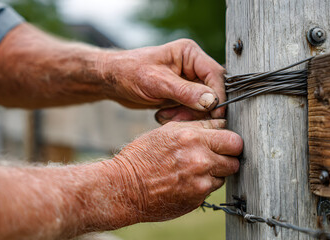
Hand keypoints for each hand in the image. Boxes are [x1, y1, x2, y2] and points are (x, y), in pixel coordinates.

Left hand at [99, 39, 225, 120]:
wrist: (111, 81)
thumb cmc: (129, 72)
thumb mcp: (157, 82)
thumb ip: (185, 92)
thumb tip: (213, 101)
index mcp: (189, 54)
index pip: (215, 74)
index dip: (218, 95)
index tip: (215, 113)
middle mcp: (192, 67)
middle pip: (211, 92)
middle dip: (199, 109)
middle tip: (181, 118)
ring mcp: (187, 82)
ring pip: (202, 105)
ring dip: (187, 115)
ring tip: (166, 115)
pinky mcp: (181, 96)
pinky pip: (190, 111)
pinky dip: (180, 117)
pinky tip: (163, 115)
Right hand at [108, 119, 242, 221]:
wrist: (126, 187)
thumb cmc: (142, 156)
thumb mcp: (166, 131)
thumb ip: (196, 127)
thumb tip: (220, 126)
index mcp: (192, 137)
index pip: (230, 134)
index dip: (226, 137)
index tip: (222, 140)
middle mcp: (200, 158)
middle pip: (236, 153)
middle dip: (228, 153)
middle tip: (216, 154)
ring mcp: (201, 180)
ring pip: (227, 172)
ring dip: (217, 170)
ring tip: (195, 168)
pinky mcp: (198, 197)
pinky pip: (213, 187)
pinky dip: (205, 184)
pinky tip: (187, 180)